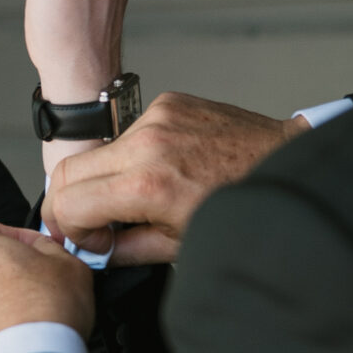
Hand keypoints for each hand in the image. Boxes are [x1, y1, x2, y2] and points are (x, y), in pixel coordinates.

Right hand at [41, 92, 309, 265]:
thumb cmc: (244, 209)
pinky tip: (159, 172)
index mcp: (149, 185)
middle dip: (69, 204)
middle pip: (66, 171)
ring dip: (103, 179)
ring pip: (97, 151)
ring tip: (134, 201)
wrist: (286, 166)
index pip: (67, 203)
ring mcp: (157, 117)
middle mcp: (147, 144)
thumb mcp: (181, 246)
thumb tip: (94, 250)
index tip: (88, 241)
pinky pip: (128, 133)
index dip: (67, 230)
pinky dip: (132, 157)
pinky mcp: (168, 103)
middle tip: (90, 225)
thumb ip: (127, 249)